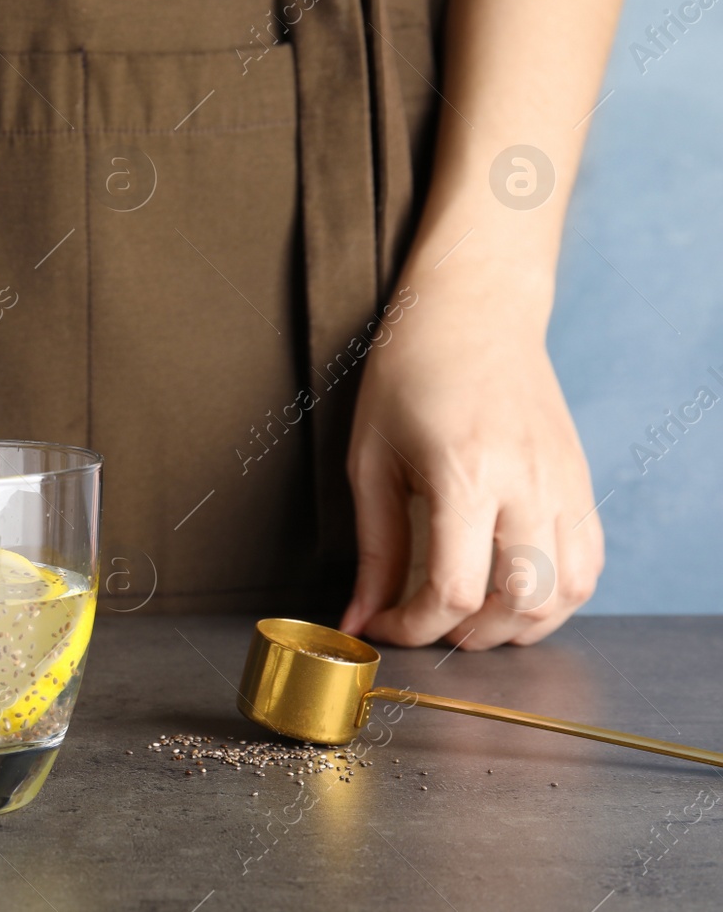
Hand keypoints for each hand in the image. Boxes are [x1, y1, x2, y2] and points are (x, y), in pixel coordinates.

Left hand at [339, 279, 603, 649]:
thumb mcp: (371, 458)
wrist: (474, 312)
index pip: (453, 589)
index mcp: (465, 473)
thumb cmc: (409, 374)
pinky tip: (512, 591)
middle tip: (428, 625)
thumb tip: (360, 616)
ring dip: (519, 625)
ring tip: (472, 617)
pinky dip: (555, 597)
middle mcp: (527, 482)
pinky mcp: (581, 481)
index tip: (386, 625)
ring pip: (567, 593)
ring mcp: (564, 482)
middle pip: (519, 602)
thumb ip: (373, 546)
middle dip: (468, 636)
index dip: (415, 626)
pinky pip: (587, 563)